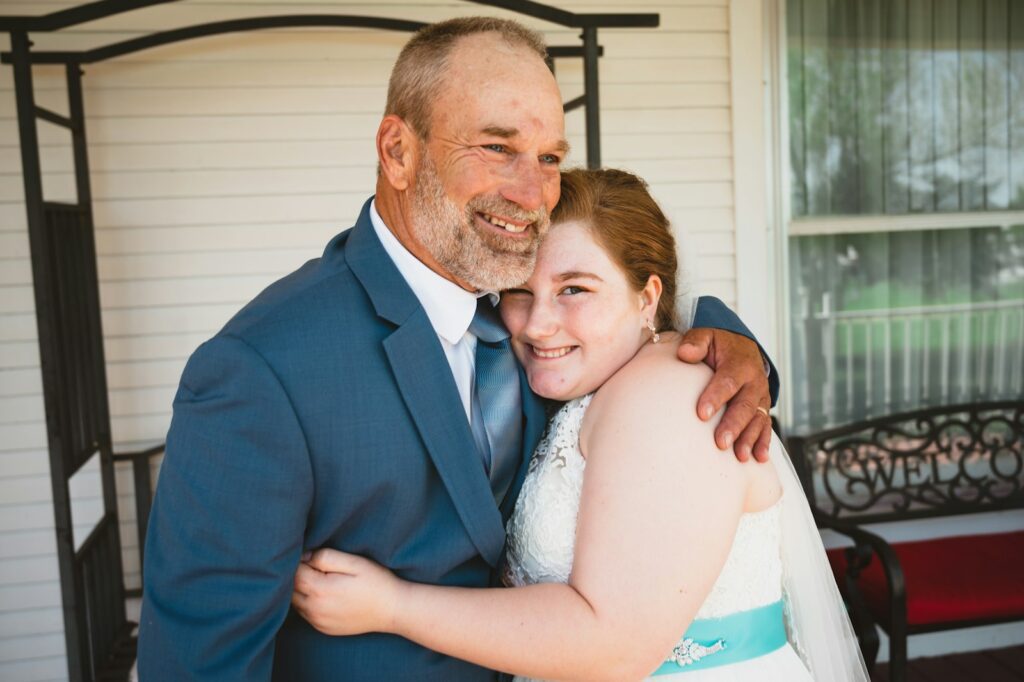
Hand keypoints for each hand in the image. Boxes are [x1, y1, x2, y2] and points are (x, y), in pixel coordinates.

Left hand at [291, 549, 403, 635]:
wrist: (393, 610)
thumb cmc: (376, 582)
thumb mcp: (354, 562)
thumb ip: (326, 557)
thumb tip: (305, 556)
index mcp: (320, 590)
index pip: (294, 572)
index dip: (300, 560)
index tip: (314, 555)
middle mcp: (314, 609)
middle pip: (291, 588)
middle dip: (298, 575)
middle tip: (316, 565)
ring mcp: (318, 621)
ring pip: (295, 602)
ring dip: (301, 589)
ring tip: (320, 579)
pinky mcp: (323, 628)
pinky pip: (305, 613)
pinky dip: (308, 602)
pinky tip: (325, 594)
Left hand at [677, 327, 771, 462]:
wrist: (742, 347)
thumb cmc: (718, 345)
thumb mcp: (706, 336)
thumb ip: (696, 343)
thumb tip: (685, 353)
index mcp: (739, 363)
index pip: (727, 381)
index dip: (715, 397)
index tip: (701, 414)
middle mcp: (754, 381)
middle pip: (745, 405)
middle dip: (733, 425)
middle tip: (721, 442)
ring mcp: (761, 396)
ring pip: (758, 419)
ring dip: (749, 438)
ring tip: (739, 456)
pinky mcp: (763, 408)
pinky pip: (766, 426)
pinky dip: (763, 442)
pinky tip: (758, 458)